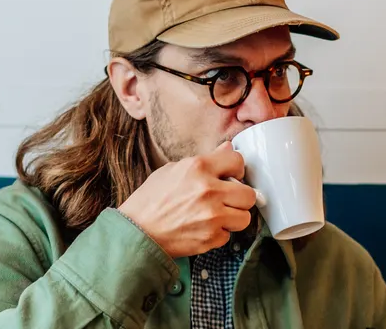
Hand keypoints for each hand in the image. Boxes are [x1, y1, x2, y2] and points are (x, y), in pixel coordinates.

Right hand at [118, 142, 257, 257]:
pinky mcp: (210, 238)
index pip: (238, 160)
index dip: (236, 169)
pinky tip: (203, 229)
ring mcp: (212, 216)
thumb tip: (227, 148)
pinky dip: (218, 235)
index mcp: (198, 167)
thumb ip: (204, 160)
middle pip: (249, 194)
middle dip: (240, 197)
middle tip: (228, 199)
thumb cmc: (151, 200)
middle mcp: (209, 190)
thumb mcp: (173, 170)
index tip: (231, 176)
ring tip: (218, 216)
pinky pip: (228, 236)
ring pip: (245, 218)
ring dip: (234, 217)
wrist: (136, 231)